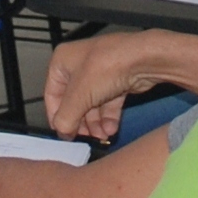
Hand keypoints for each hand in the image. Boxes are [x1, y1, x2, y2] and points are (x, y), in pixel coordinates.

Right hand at [40, 33, 178, 141]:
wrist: (144, 59)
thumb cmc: (107, 67)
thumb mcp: (79, 96)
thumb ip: (66, 118)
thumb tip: (62, 133)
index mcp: (62, 61)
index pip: (52, 94)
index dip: (57, 116)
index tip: (63, 134)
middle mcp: (79, 65)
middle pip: (74, 102)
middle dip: (80, 122)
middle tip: (84, 138)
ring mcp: (100, 73)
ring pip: (92, 105)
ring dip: (95, 124)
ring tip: (101, 136)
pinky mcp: (117, 81)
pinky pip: (108, 103)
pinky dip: (108, 118)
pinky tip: (111, 130)